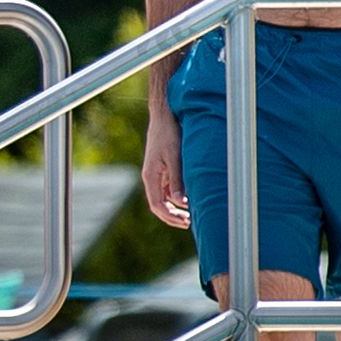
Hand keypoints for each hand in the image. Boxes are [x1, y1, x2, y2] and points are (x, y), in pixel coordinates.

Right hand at [141, 108, 187, 227]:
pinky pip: (166, 189)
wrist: (164, 117)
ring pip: (162, 198)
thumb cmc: (169, 135)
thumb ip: (176, 180)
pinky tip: (188, 200)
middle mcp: (150, 177)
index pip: (156, 204)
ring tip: (190, 215)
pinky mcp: (161, 170)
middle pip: (158, 205)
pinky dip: (175, 198)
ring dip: (174, 208)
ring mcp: (155, 174)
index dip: (170, 216)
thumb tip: (179, 203)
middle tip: (189, 223)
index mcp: (150, 176)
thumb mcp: (175, 157)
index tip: (185, 221)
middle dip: (172, 216)